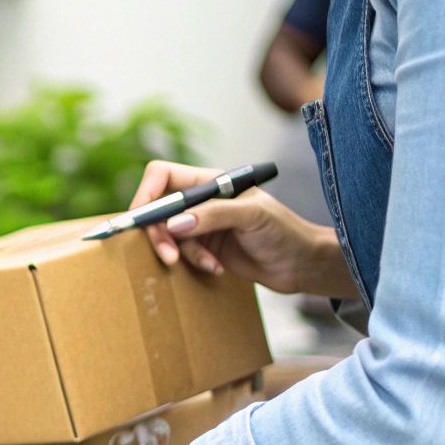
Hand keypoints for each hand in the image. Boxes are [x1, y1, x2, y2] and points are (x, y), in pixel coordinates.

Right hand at [130, 160, 357, 298]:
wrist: (302, 264)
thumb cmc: (284, 232)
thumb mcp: (251, 216)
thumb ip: (212, 216)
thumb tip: (173, 224)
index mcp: (211, 181)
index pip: (163, 176)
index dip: (146, 194)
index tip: (142, 219)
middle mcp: (201, 200)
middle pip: (158, 209)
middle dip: (159, 233)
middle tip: (169, 255)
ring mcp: (201, 224)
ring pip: (168, 235)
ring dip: (181, 252)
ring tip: (208, 264)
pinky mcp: (205, 247)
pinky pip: (182, 253)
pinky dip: (194, 262)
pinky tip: (217, 268)